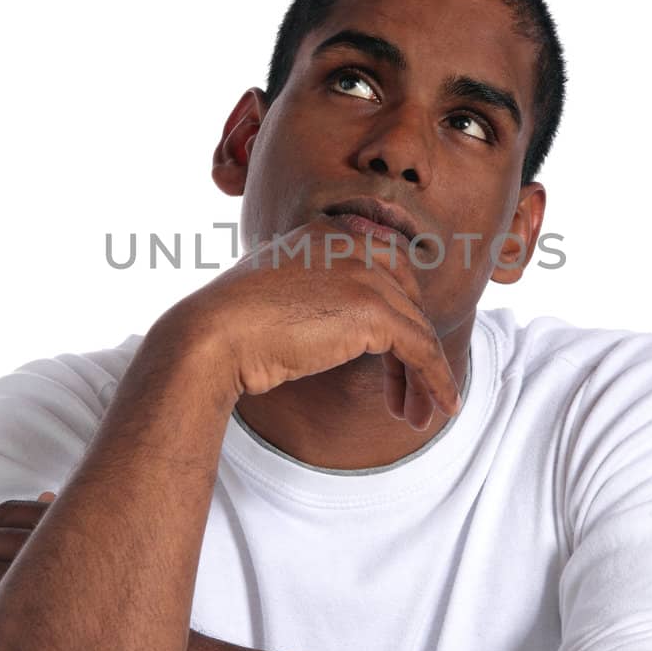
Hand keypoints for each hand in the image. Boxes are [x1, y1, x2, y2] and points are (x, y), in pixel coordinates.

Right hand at [166, 216, 461, 430]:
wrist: (212, 335)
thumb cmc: (229, 325)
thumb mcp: (275, 295)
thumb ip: (309, 295)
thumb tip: (326, 327)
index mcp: (328, 233)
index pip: (384, 273)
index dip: (395, 320)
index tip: (395, 361)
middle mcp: (353, 244)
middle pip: (406, 301)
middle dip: (413, 352)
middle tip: (407, 398)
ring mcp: (365, 273)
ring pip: (417, 330)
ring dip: (425, 378)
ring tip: (419, 416)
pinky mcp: (374, 310)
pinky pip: (423, 350)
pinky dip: (437, 381)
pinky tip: (439, 409)